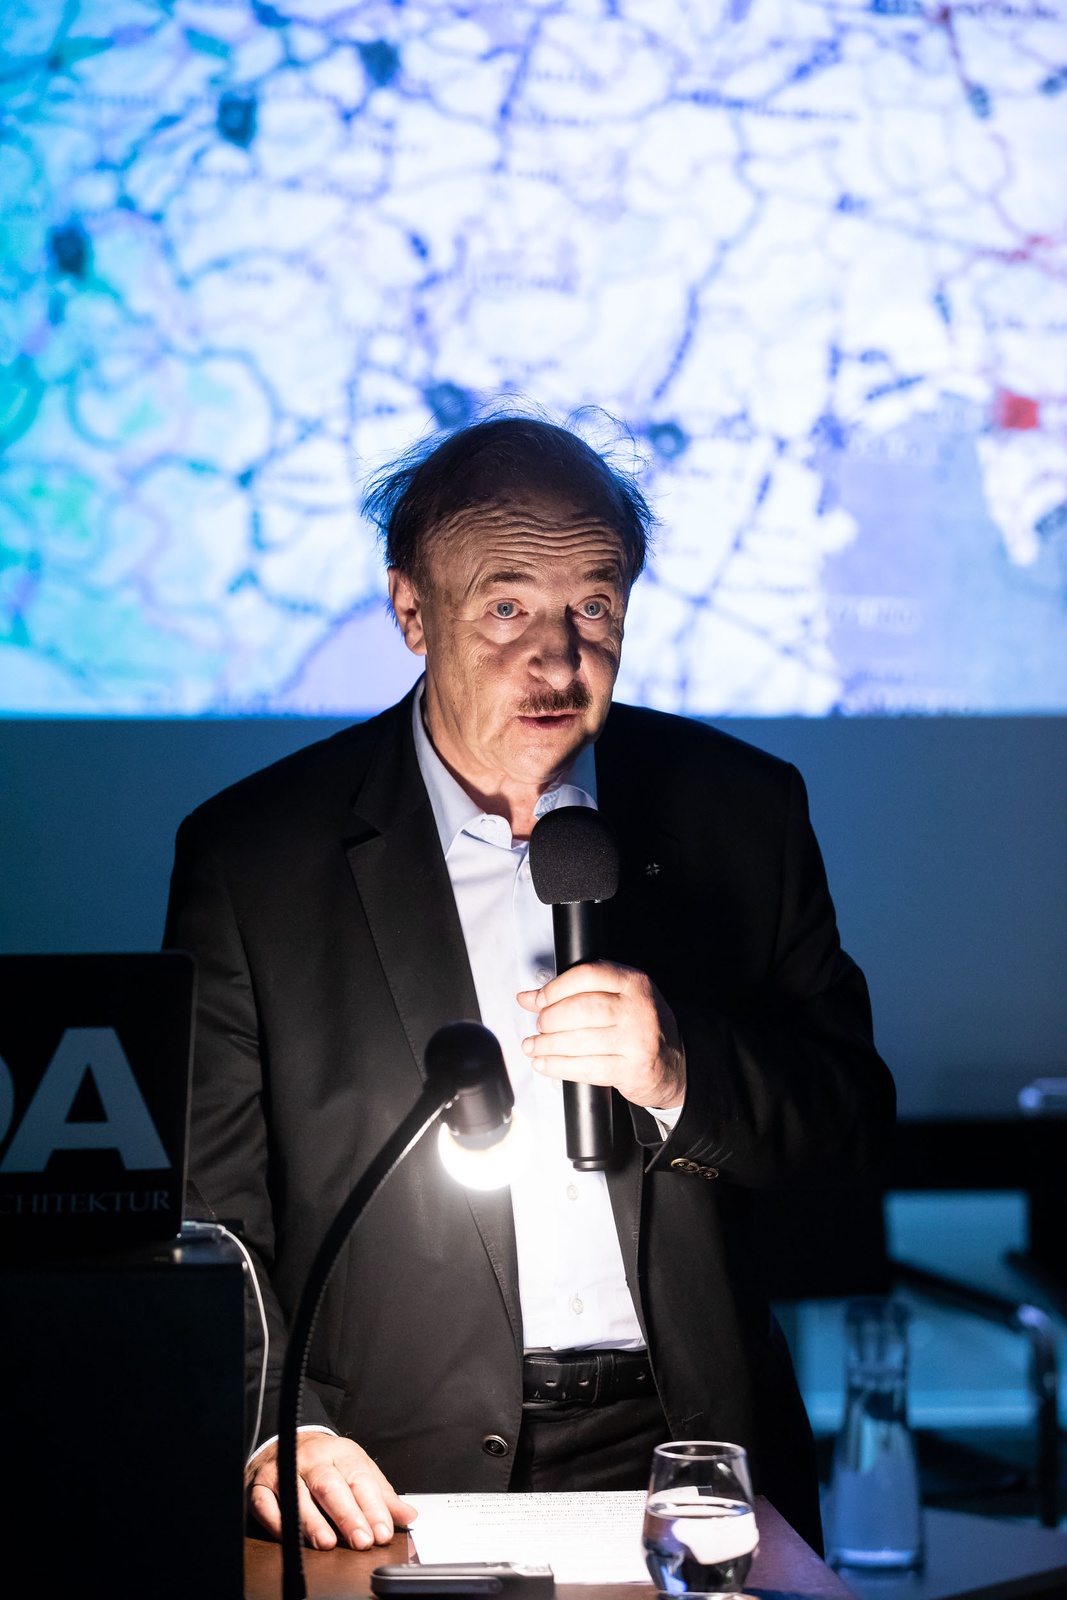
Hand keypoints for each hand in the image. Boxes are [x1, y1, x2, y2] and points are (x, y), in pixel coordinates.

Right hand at [246, 1432, 416, 1550]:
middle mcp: (312, 1459)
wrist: (286, 1441)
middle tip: (361, 1540)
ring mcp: (284, 1470)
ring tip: (328, 1542)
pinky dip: (278, 1522)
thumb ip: (381, 1494)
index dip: (371, 1507)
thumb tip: (408, 1515)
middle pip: (330, 1486)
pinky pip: (267, 1504)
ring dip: (314, 1523)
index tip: (382, 1531)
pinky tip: (293, 1538)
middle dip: (347, 1515)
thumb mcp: (357, 1469)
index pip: (359, 1478)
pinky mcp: (260, 1486)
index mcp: (340, 1452)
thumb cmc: (326, 1462)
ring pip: (299, 1496)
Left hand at [518, 961, 685, 1109]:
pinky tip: (544, 1063)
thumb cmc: (638, 1027)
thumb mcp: (616, 998)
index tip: (537, 1000)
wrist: (672, 1063)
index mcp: (633, 982)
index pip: (588, 974)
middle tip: (540, 1026)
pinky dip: (558, 1066)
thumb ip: (575, 993)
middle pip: (581, 1008)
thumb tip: (529, 998)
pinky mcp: (632, 1069)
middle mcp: (638, 1008)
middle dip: (550, 1019)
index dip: (555, 987)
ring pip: (580, 1040)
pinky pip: (586, 1068)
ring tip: (533, 1046)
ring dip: (547, 1045)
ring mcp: (637, 1040)